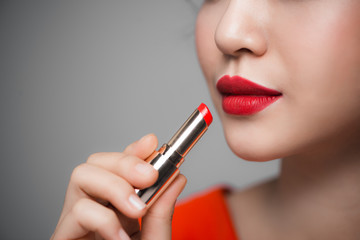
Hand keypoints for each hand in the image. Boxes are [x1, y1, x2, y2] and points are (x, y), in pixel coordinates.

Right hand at [51, 134, 186, 239]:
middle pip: (96, 161)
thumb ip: (163, 210)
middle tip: (149, 176)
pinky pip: (78, 210)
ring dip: (114, 186)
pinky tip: (119, 236)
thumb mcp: (154, 238)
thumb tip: (177, 177)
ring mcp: (77, 218)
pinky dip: (104, 219)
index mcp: (118, 203)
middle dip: (124, 161)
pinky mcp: (63, 235)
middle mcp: (96, 204)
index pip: (120, 165)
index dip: (134, 149)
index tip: (153, 142)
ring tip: (135, 209)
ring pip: (82, 174)